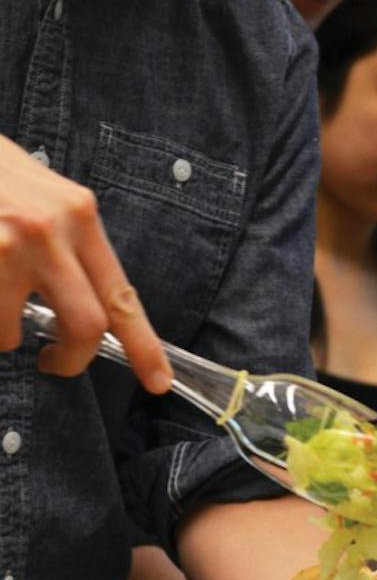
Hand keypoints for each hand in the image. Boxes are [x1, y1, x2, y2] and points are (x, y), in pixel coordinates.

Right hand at [0, 135, 170, 391]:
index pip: (121, 294)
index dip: (144, 346)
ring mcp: (6, 248)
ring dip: (0, 328)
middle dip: (70, 359)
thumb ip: (69, 247)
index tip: (158, 382)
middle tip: (55, 362)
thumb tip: (86, 310)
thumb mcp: (40, 196)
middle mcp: (49, 230)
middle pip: (85, 327)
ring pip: (13, 333)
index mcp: (78, 215)